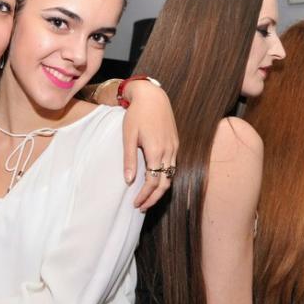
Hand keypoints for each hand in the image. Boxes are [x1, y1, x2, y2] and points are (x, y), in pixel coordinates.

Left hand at [122, 81, 178, 209]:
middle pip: (165, 184)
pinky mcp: (175, 144)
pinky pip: (173, 166)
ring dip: (160, 190)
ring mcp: (174, 148)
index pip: (153, 182)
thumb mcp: (128, 136)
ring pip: (171, 176)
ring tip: (147, 198)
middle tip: (141, 207)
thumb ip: (129, 159)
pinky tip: (155, 181)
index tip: (135, 204)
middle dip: (153, 198)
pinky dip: (165, 178)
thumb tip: (128, 181)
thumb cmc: (136, 115)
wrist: (152, 97)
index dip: (145, 196)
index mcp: (156, 150)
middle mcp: (169, 151)